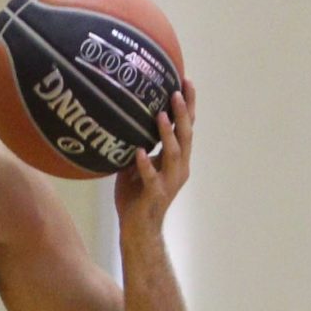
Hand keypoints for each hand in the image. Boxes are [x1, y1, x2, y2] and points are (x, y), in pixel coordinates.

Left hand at [114, 79, 195, 237]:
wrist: (137, 229)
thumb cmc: (135, 197)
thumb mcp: (136, 165)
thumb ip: (137, 144)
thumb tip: (122, 119)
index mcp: (176, 160)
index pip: (186, 127)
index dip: (188, 106)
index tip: (185, 81)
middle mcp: (178, 168)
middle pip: (186, 135)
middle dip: (183, 113)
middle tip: (177, 91)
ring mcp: (168, 182)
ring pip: (173, 153)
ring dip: (167, 133)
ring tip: (160, 115)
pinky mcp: (155, 195)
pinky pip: (151, 178)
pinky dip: (146, 165)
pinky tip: (139, 152)